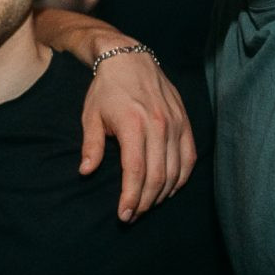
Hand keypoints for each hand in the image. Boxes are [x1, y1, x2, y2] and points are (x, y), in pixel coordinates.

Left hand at [81, 50, 195, 221]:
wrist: (130, 59)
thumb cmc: (106, 90)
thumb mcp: (91, 115)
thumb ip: (92, 145)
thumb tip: (86, 171)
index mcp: (133, 125)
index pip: (135, 171)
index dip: (130, 197)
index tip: (123, 215)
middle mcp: (158, 125)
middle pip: (157, 176)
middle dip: (144, 202)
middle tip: (133, 216)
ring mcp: (175, 124)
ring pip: (174, 171)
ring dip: (161, 194)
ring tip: (147, 205)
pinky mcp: (184, 123)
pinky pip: (188, 158)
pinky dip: (181, 178)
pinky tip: (169, 189)